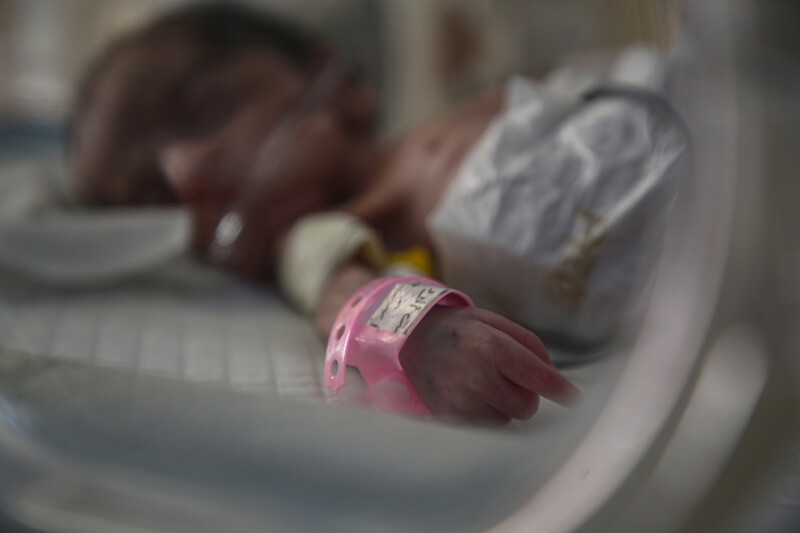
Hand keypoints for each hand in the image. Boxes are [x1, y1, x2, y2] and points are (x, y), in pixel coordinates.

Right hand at [400, 306, 580, 424]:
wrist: (412, 340)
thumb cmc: (460, 330)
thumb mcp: (495, 321)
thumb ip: (530, 345)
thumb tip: (555, 378)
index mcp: (489, 346)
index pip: (536, 376)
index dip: (558, 388)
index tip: (573, 397)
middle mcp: (475, 376)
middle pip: (526, 406)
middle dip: (524, 394)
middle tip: (505, 376)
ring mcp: (460, 400)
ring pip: (507, 419)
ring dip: (504, 405)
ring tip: (482, 382)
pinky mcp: (450, 417)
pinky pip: (486, 426)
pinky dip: (486, 413)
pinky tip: (471, 394)